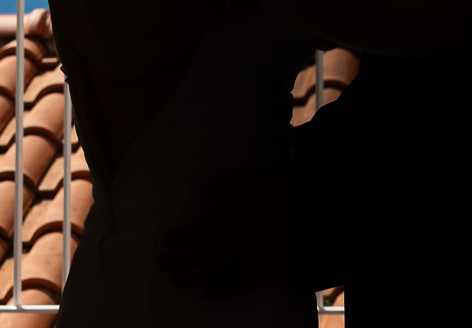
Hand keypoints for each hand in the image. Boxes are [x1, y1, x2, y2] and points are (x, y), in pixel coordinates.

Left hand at [156, 169, 294, 298]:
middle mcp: (234, 238)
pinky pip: (239, 284)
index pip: (199, 227)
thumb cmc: (283, 194)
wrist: (310, 216)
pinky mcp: (262, 272)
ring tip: (176, 281)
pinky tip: (211, 294)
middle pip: (201, 250)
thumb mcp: (257, 178)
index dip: (181, 236)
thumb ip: (231, 182)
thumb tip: (206, 192)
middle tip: (161, 265)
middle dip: (179, 258)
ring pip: (213, 268)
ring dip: (192, 276)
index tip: (166, 242)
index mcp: (232, 214)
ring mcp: (247, 257)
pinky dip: (224, 290)